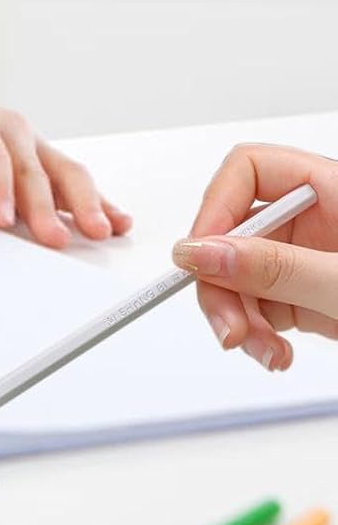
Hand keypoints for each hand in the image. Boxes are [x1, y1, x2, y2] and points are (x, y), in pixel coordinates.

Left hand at [0, 93, 132, 247]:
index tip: (2, 219)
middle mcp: (9, 128)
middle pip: (31, 169)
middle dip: (44, 206)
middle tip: (54, 240)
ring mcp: (32, 144)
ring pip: (64, 171)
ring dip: (84, 202)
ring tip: (101, 231)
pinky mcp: (44, 162)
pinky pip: (73, 181)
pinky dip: (97, 201)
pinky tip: (117, 221)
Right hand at [172, 142, 337, 370]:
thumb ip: (277, 266)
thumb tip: (203, 252)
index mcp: (330, 190)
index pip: (248, 171)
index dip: (215, 209)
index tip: (200, 256)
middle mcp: (315, 220)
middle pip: (232, 231)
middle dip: (220, 283)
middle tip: (226, 325)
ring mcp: (308, 259)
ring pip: (238, 275)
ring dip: (237, 318)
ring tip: (262, 350)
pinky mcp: (308, 296)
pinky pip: (258, 307)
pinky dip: (257, 334)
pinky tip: (275, 352)